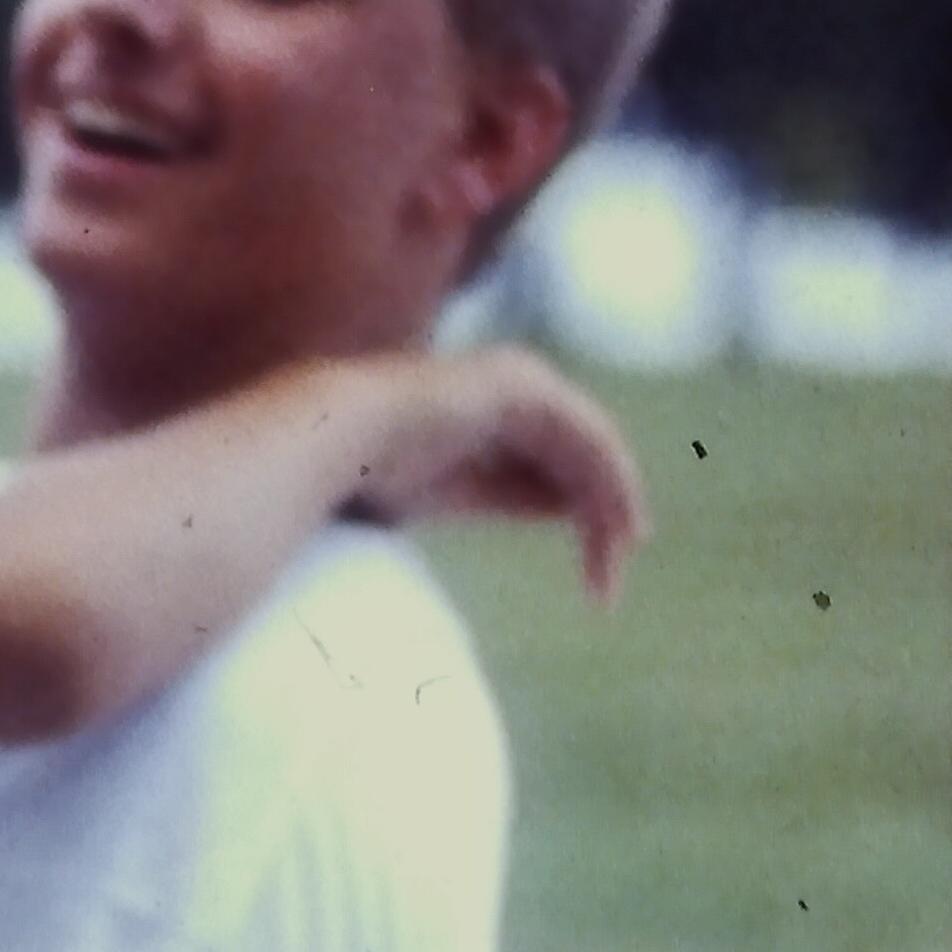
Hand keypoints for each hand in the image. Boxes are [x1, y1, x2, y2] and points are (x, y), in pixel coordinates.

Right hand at [346, 344, 647, 605]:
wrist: (330, 441)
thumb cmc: (363, 471)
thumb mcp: (451, 492)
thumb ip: (507, 493)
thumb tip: (563, 508)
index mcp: (491, 405)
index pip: (554, 459)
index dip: (578, 507)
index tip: (598, 561)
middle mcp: (514, 385)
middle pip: (579, 453)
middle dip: (602, 511)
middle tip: (613, 570)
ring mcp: (521, 381)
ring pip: (592, 446)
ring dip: (612, 502)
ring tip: (621, 554)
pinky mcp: (526, 389)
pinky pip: (588, 437)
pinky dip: (609, 480)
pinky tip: (616, 522)